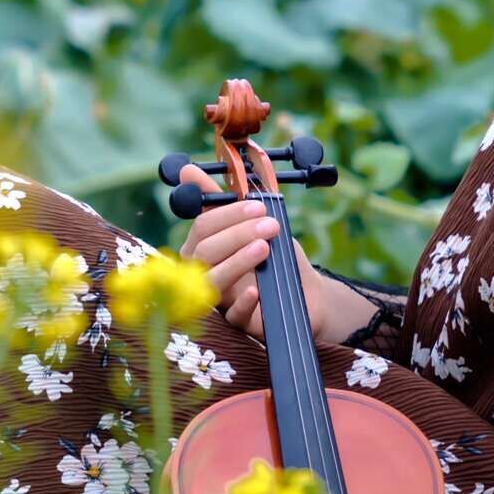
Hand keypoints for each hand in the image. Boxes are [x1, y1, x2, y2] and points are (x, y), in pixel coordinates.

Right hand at [170, 169, 324, 344]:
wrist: (306, 292)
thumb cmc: (273, 255)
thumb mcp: (251, 224)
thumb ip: (219, 199)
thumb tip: (187, 169)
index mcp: (201, 248)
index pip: (203, 227)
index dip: (228, 215)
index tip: (258, 207)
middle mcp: (202, 274)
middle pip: (205, 252)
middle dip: (237, 235)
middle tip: (268, 226)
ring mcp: (217, 300)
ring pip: (213, 282)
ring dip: (237, 261)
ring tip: (264, 248)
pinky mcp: (236, 325)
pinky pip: (232, 317)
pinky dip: (242, 302)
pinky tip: (256, 291)